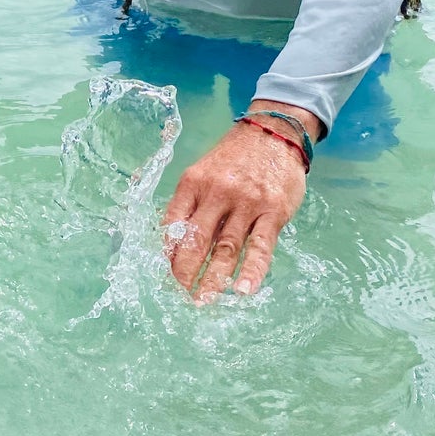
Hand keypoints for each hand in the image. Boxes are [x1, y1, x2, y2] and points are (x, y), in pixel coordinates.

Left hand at [162, 105, 314, 302]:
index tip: (160, 277)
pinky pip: (260, 246)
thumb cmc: (234, 159)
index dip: (165, 253)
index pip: (173, 223)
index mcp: (193, 183)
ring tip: (202, 303)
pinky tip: (243, 291)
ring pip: (226, 248)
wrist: (274, 132)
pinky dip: (252, 271)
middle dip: (184, 272)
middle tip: (177, 298)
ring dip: (213, 280)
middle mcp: (217, 193)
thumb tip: (173, 244)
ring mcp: (246, 203)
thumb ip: (190, 204)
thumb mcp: (203, 172)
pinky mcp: (273, 211)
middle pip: (196, 240)